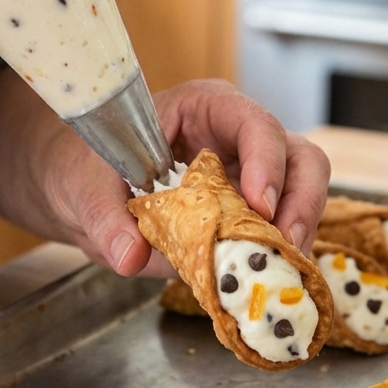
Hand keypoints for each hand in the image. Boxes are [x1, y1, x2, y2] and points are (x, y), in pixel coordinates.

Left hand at [44, 78, 330, 277]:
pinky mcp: (249, 211)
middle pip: (298, 156)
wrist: (83, 190)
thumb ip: (105, 219)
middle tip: (286, 245)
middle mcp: (237, 136)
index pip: (252, 122)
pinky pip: (283, 228)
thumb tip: (130, 256)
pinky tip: (268, 277)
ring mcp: (250, 173)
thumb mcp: (85, 189)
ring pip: (304, 191)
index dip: (265, 160)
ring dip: (299, 232)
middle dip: (301, 201)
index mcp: (203, 109)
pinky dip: (282, 253)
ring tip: (282, 269)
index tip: (258, 204)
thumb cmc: (88, 169)